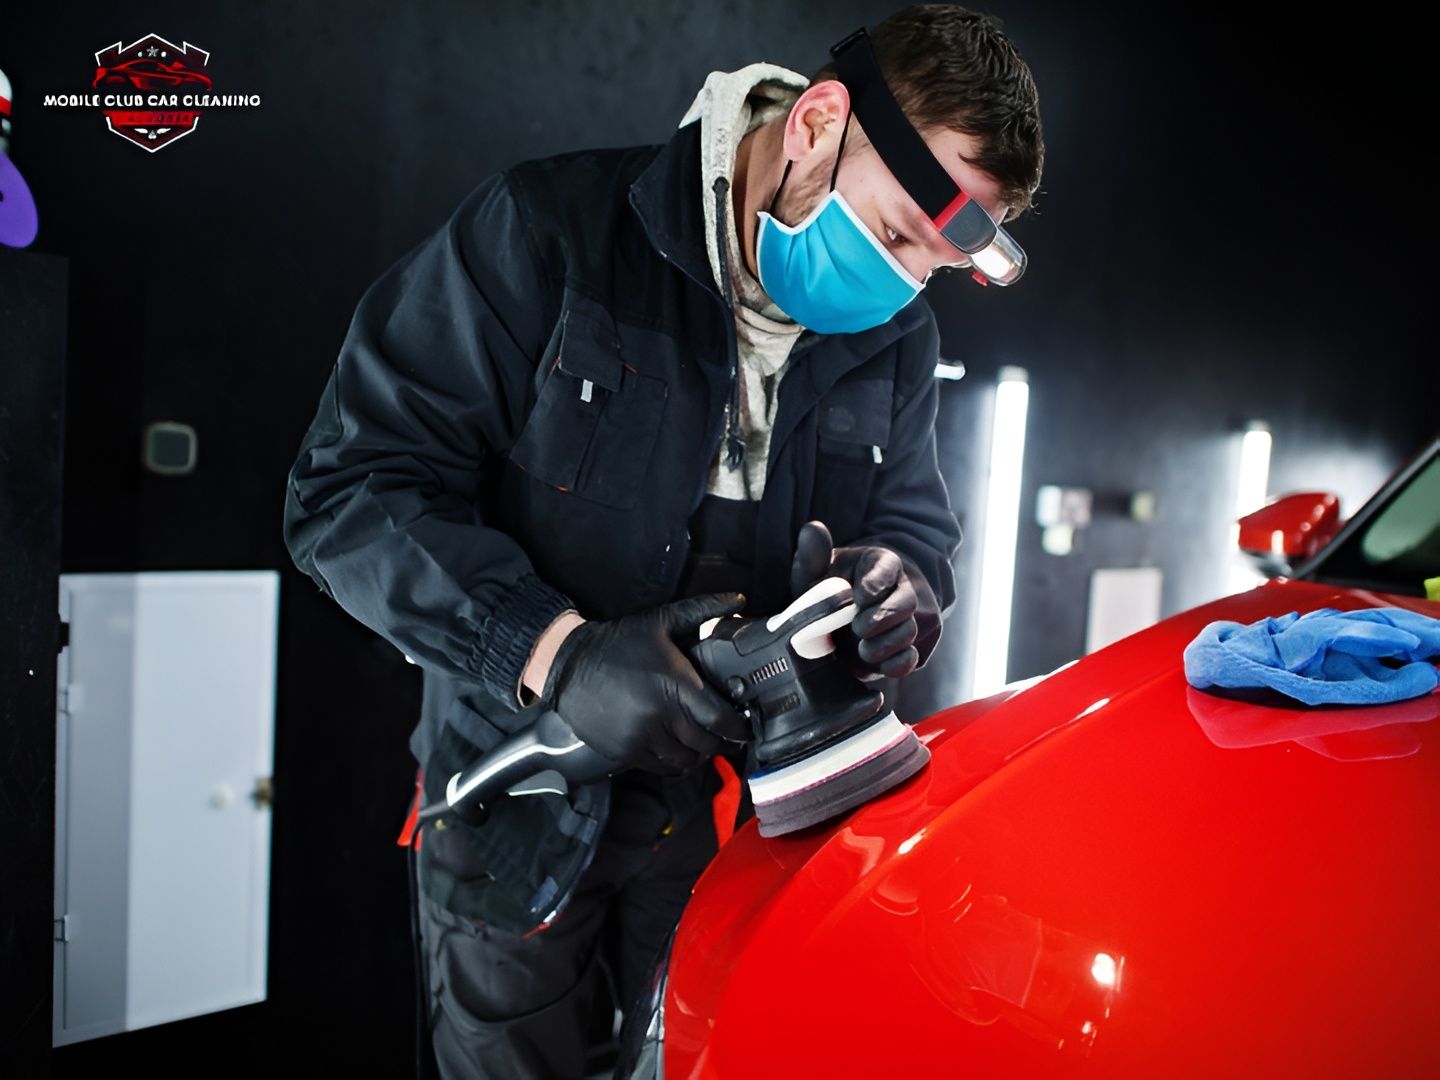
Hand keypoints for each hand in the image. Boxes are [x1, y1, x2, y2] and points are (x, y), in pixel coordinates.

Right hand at [541, 593, 750, 773]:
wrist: (570, 664)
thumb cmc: (619, 642)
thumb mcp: (660, 620)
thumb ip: (703, 610)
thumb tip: (739, 599)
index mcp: (675, 683)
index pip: (720, 719)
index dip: (739, 729)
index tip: (745, 728)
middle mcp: (661, 714)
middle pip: (706, 744)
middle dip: (722, 743)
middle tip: (728, 738)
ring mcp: (642, 736)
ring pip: (685, 760)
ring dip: (698, 755)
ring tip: (702, 745)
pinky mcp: (625, 751)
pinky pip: (661, 768)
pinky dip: (675, 764)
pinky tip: (678, 753)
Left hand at [789, 520, 920, 680]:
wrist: (840, 621)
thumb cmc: (828, 590)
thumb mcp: (816, 571)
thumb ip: (813, 555)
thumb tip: (812, 529)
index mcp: (881, 564)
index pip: (888, 567)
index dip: (876, 583)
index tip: (859, 596)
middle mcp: (902, 590)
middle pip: (906, 603)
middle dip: (882, 617)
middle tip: (858, 627)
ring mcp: (911, 620)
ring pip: (910, 632)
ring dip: (886, 644)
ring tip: (863, 649)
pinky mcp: (911, 648)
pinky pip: (913, 658)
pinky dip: (898, 664)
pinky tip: (880, 664)